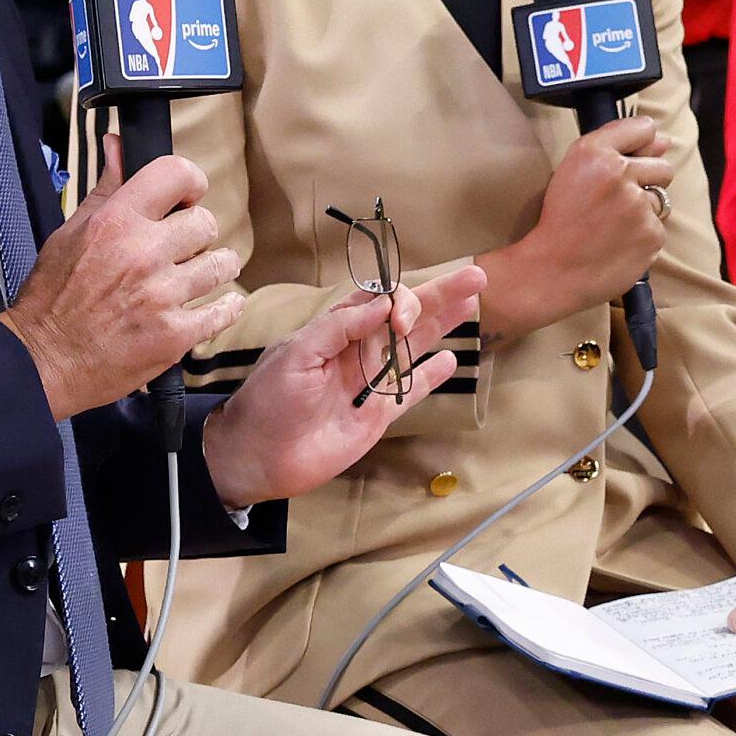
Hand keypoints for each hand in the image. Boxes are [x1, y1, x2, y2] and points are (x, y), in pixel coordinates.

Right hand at [0, 135, 242, 419]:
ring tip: (196, 276)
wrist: (44, 359)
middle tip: (181, 248)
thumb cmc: (54, 296)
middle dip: (196, 234)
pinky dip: (225, 308)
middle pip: (206, 222)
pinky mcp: (175, 335)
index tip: (188, 197)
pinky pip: (224, 310)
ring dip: (213, 268)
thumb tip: (119, 144)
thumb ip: (106, 188)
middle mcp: (143, 254)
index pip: (177, 174)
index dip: (190, 182)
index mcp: (116, 222)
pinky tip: (218, 305)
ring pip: (222, 264)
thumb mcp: (70, 232)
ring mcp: (163, 296)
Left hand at [203, 265, 486, 507]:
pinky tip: (452, 359)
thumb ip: (339, 327)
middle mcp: (358, 350)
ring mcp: (371, 382)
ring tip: (471, 304)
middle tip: (476, 277)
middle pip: (406, 316)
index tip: (400, 316)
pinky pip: (411, 390)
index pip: (377, 299)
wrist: (259, 458)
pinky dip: (431, 376)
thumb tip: (383, 304)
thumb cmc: (269, 401)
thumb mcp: (296, 354)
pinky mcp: (379, 415)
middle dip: (439, 296)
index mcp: (335, 330)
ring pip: (415, 346)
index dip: (398, 298)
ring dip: (442, 325)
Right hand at [483, 115, 673, 331]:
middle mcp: (620, 173)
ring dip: (642, 211)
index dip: (642, 144)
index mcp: (595, 152)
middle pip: (663, 167)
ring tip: (612, 225)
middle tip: (619, 201)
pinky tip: (617, 242)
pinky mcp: (651, 234)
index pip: (644, 128)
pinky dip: (642, 236)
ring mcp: (639, 205)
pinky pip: (657, 228)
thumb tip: (663, 141)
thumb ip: (616, 147)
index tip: (633, 158)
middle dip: (648, 181)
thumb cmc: (560, 220)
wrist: (553, 270)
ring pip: (659, 201)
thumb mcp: (572, 171)